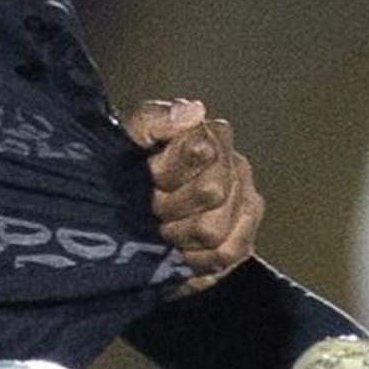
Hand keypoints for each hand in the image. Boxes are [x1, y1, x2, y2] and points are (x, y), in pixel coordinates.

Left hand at [123, 98, 260, 294]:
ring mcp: (246, 205)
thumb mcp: (128, 142)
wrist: (122, 226)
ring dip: (179, 234)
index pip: (201, 152)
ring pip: (214, 228)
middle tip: (154, 208)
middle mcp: (237, 167)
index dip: (168, 173)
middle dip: (171, 206)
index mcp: (213, 137)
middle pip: (211, 191)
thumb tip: (193, 111)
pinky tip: (180, 251)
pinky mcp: (244, 241)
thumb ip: (154, 120)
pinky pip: (224, 254)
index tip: (150, 178)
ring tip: (164, 230)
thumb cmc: (127, 177)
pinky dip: (194, 258)